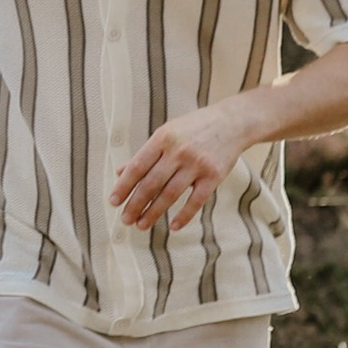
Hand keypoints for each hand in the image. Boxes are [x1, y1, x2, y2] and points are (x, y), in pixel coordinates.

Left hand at [110, 103, 252, 232]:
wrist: (233, 122)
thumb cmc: (194, 128)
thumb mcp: (166, 133)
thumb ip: (145, 154)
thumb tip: (120, 172)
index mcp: (162, 138)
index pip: (137, 167)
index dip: (123, 186)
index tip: (114, 202)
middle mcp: (179, 151)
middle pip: (151, 183)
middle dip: (135, 204)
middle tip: (125, 219)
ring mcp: (197, 164)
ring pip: (170, 194)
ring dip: (153, 212)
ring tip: (141, 225)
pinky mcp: (214, 175)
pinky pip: (196, 200)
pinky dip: (184, 215)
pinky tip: (173, 226)